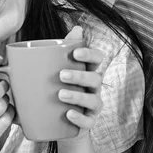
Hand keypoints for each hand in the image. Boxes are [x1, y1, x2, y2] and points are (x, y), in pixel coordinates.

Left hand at [57, 26, 103, 143]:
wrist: (56, 124)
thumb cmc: (56, 90)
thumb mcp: (54, 70)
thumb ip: (62, 50)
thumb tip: (76, 28)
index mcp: (87, 71)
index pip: (97, 59)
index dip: (90, 54)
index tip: (75, 53)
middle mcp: (93, 88)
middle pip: (95, 78)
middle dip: (80, 76)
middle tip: (61, 75)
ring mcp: (92, 106)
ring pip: (94, 100)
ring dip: (78, 96)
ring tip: (61, 94)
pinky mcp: (87, 123)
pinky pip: (89, 121)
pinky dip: (80, 118)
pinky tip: (69, 114)